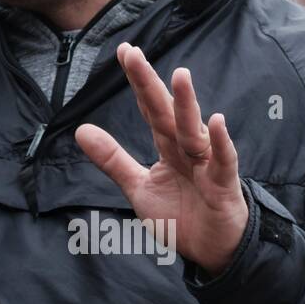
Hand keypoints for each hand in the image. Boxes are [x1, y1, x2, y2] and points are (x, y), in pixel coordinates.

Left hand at [75, 43, 248, 275]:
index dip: (137, 82)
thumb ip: (113, 159)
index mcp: (167, 146)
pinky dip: (220, 143)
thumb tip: (80, 130)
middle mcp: (187, 148)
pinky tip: (217, 122)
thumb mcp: (139, 187)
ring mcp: (207, 164)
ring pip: (193, 130)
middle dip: (149, 83)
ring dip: (187, 104)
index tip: (124, 51)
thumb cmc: (181, 216)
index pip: (149, 108)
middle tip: (133, 53)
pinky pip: (222, 161)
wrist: (215, 252)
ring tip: (179, 75)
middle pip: (165, 111)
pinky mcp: (224, 184)